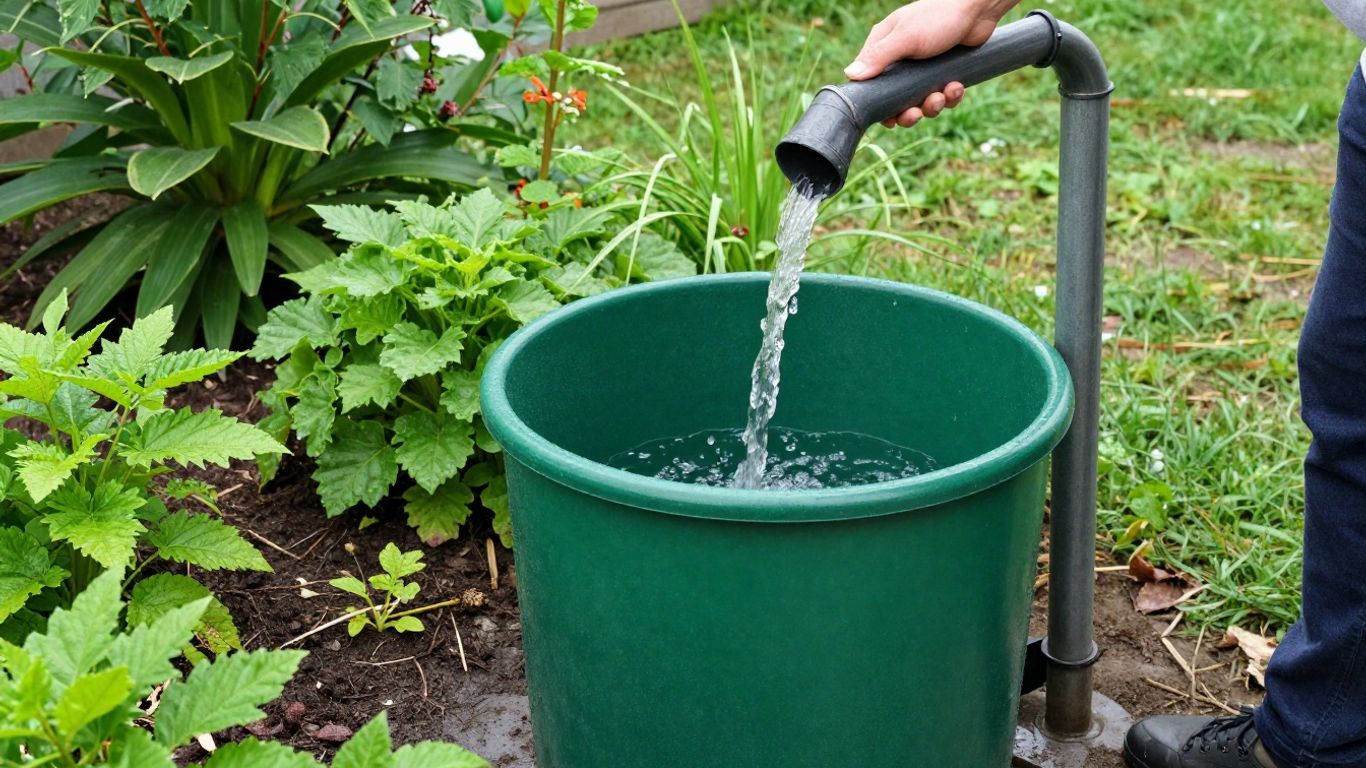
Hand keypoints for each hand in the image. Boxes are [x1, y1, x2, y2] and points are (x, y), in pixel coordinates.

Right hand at [845, 0, 1018, 127]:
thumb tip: (850, 74)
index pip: (870, 81)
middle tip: (917, 113)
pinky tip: (956, 87)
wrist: (978, 10)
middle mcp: (900, 59)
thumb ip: (878, 56)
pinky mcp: (942, 72)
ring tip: (943, 95)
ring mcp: (922, 67)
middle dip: (907, 111)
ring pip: (919, 100)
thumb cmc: (939, 17)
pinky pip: (941, 95)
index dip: (877, 103)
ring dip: (932, 105)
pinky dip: (949, 97)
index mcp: (884, 46)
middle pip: (895, 99)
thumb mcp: (906, 37)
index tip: (887, 117)